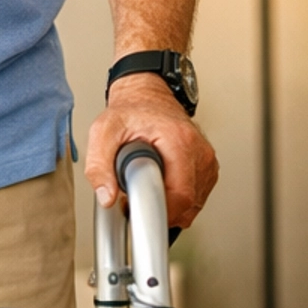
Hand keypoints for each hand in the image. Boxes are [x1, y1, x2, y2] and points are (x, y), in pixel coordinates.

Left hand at [84, 77, 217, 231]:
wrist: (147, 96)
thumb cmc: (130, 112)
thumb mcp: (104, 132)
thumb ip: (99, 165)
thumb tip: (106, 197)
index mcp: (180, 141)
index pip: (180, 196)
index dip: (156, 210)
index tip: (136, 208)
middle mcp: (200, 151)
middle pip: (189, 204)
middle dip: (160, 210)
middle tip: (136, 196)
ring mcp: (207, 159)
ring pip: (194, 204)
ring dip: (170, 205)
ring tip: (149, 186)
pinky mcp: (208, 166)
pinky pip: (198, 197)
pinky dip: (179, 199)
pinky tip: (163, 185)